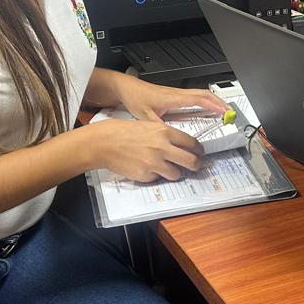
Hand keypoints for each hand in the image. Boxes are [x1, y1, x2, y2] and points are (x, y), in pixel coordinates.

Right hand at [85, 118, 204, 181]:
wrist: (104, 143)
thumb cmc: (123, 132)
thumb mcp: (148, 125)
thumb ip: (165, 134)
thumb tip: (180, 144)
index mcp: (164, 132)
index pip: (192, 143)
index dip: (198, 150)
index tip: (199, 153)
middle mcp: (163, 148)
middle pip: (191, 161)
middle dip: (195, 165)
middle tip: (195, 166)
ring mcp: (154, 163)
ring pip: (176, 174)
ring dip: (174, 172)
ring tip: (166, 167)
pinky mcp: (146, 175)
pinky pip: (157, 178)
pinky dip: (155, 175)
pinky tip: (146, 167)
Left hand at [117, 77, 229, 121]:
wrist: (127, 88)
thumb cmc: (136, 98)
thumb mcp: (145, 116)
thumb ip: (159, 127)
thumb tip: (170, 138)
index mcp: (173, 98)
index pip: (198, 99)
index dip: (212, 105)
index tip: (223, 111)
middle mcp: (177, 93)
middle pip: (205, 94)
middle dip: (219, 102)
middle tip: (230, 112)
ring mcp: (177, 93)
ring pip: (201, 93)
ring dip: (214, 99)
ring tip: (224, 109)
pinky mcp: (175, 94)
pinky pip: (195, 95)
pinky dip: (206, 100)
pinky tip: (208, 106)